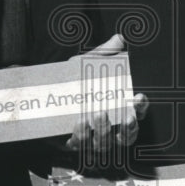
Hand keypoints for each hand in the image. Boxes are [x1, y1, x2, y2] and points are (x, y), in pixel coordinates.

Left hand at [64, 34, 147, 157]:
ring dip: (104, 132)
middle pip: (128, 137)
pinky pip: (82, 146)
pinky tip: (79, 123)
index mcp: (117, 107)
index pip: (137, 112)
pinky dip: (82, 136)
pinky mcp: (74, 143)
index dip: (141, 108)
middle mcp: (108, 126)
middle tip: (124, 117)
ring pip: (106, 144)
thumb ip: (104, 52)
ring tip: (96, 115)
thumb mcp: (88, 63)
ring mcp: (91, 137)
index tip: (138, 97)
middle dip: (129, 130)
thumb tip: (119, 39)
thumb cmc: (72, 79)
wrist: (42, 92)